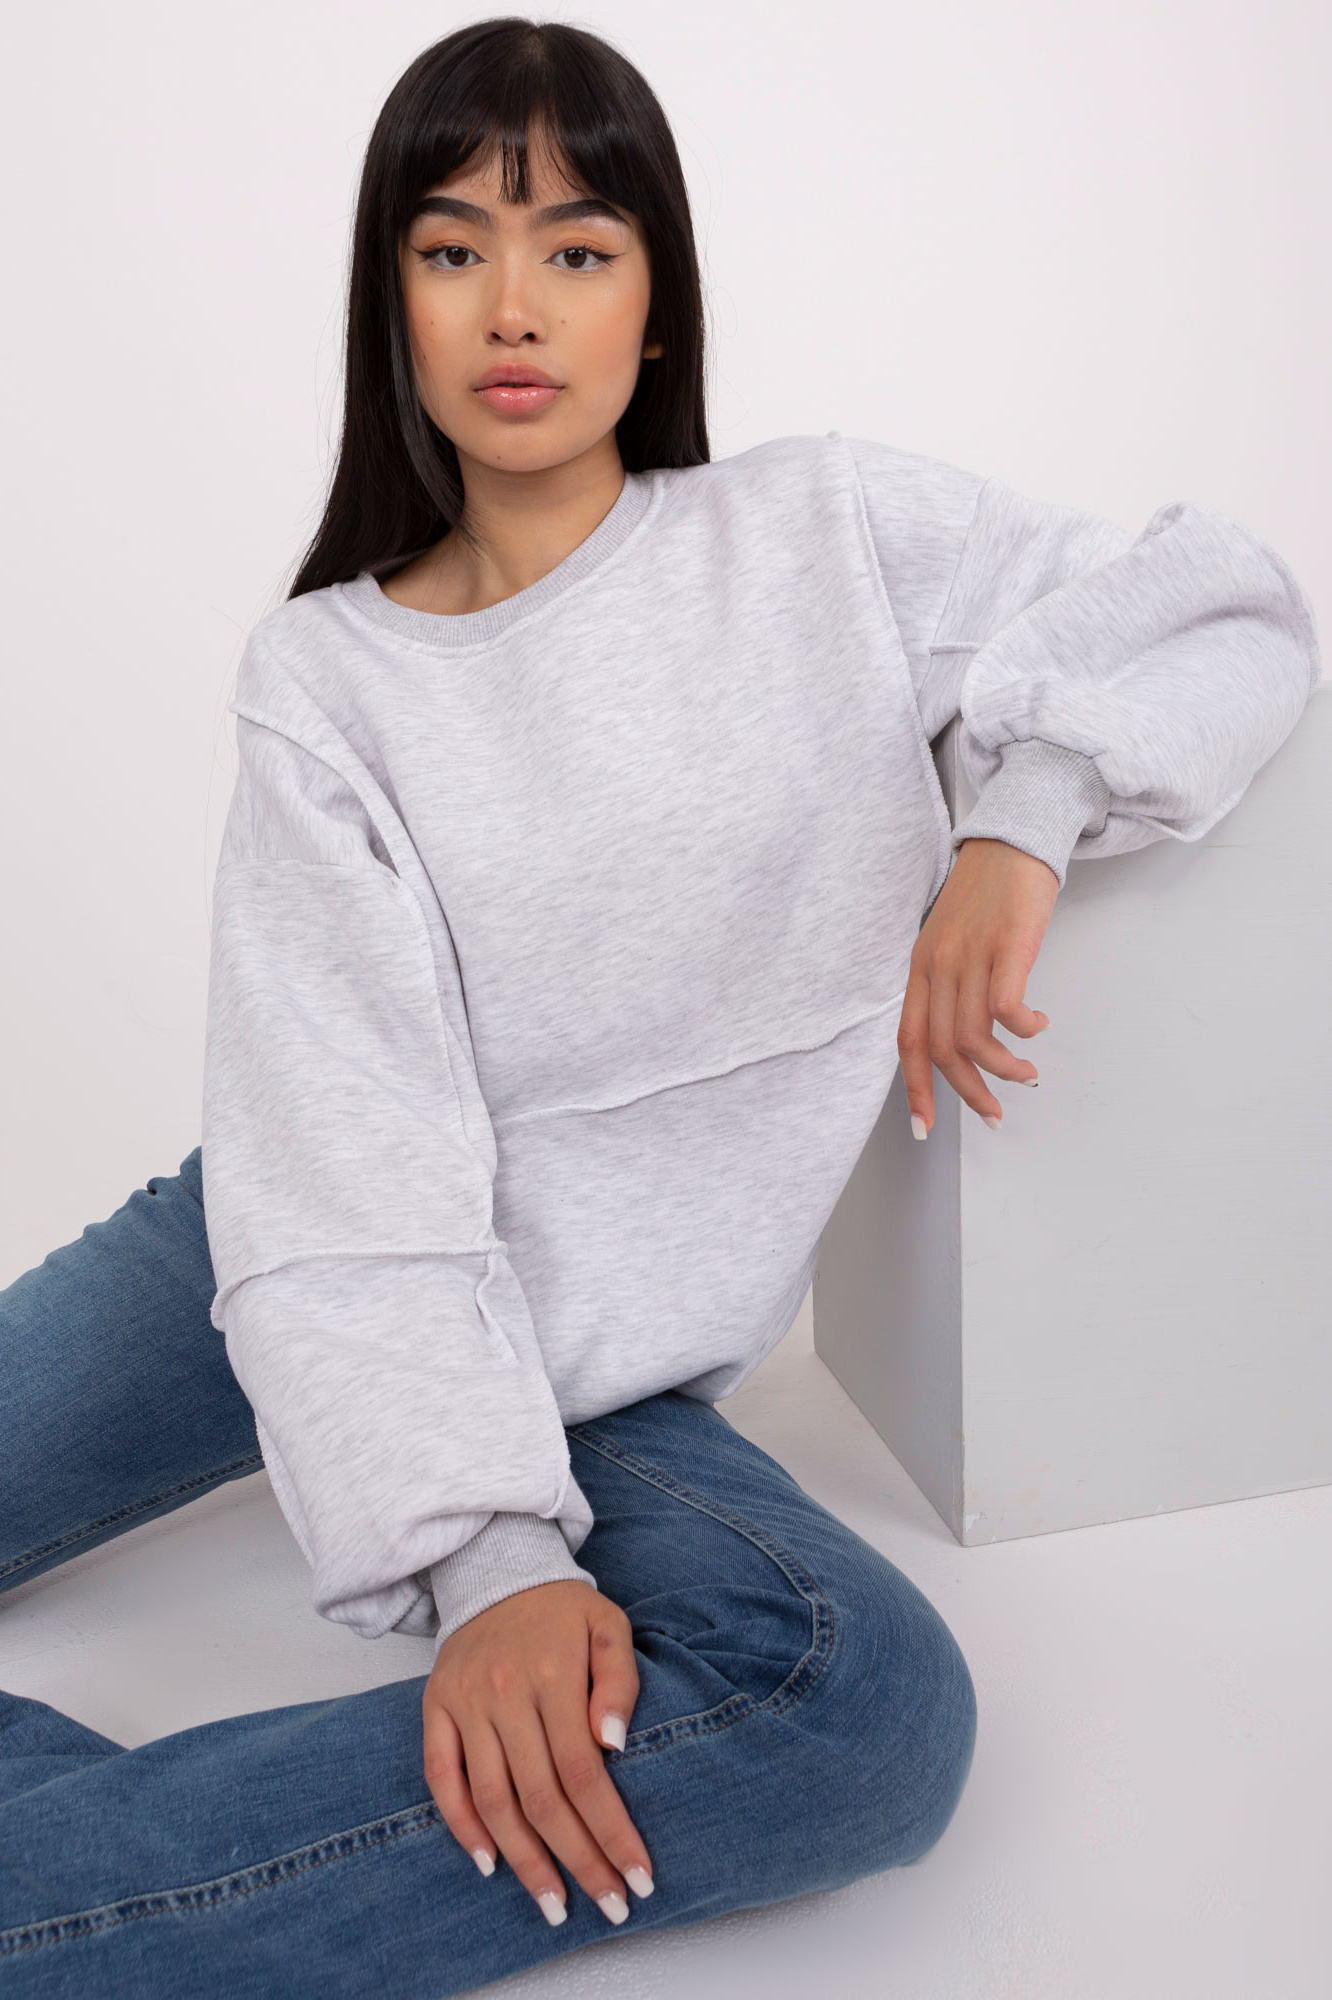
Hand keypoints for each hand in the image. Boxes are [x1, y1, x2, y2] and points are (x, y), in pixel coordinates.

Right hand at [422, 1579, 654, 1927]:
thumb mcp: (608, 1627)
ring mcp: (464, 1703)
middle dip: (578, 1861)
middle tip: (609, 1904)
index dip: (611, 1831)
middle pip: (541, 1798)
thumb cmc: (562, 1609)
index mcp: (552, 1674)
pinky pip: (441, 1777)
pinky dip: (462, 1825)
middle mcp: (503, 1693)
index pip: (584, 1773)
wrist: (496, 1569)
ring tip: (554, 1905)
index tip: (639, 1876)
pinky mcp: (434, 1707)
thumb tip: (613, 1745)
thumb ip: (618, 1681)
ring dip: (524, 1861)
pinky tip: (490, 1863)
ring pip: (492, 1800)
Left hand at [897, 837, 1057, 1135]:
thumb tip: (962, 1038)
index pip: (908, 1041)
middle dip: (969, 1092)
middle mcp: (938, 964)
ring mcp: (971, 953)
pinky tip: (1037, 1027)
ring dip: (1003, 1067)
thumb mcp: (951, 940)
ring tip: (1026, 1073)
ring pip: (973, 1035)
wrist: (1013, 838)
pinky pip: (1007, 1006)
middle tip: (995, 1113)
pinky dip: (1024, 1029)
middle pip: (942, 1048)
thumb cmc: (987, 893)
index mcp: (921, 967)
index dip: (915, 1089)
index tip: (924, 1127)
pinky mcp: (1008, 943)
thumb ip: (950, 984)